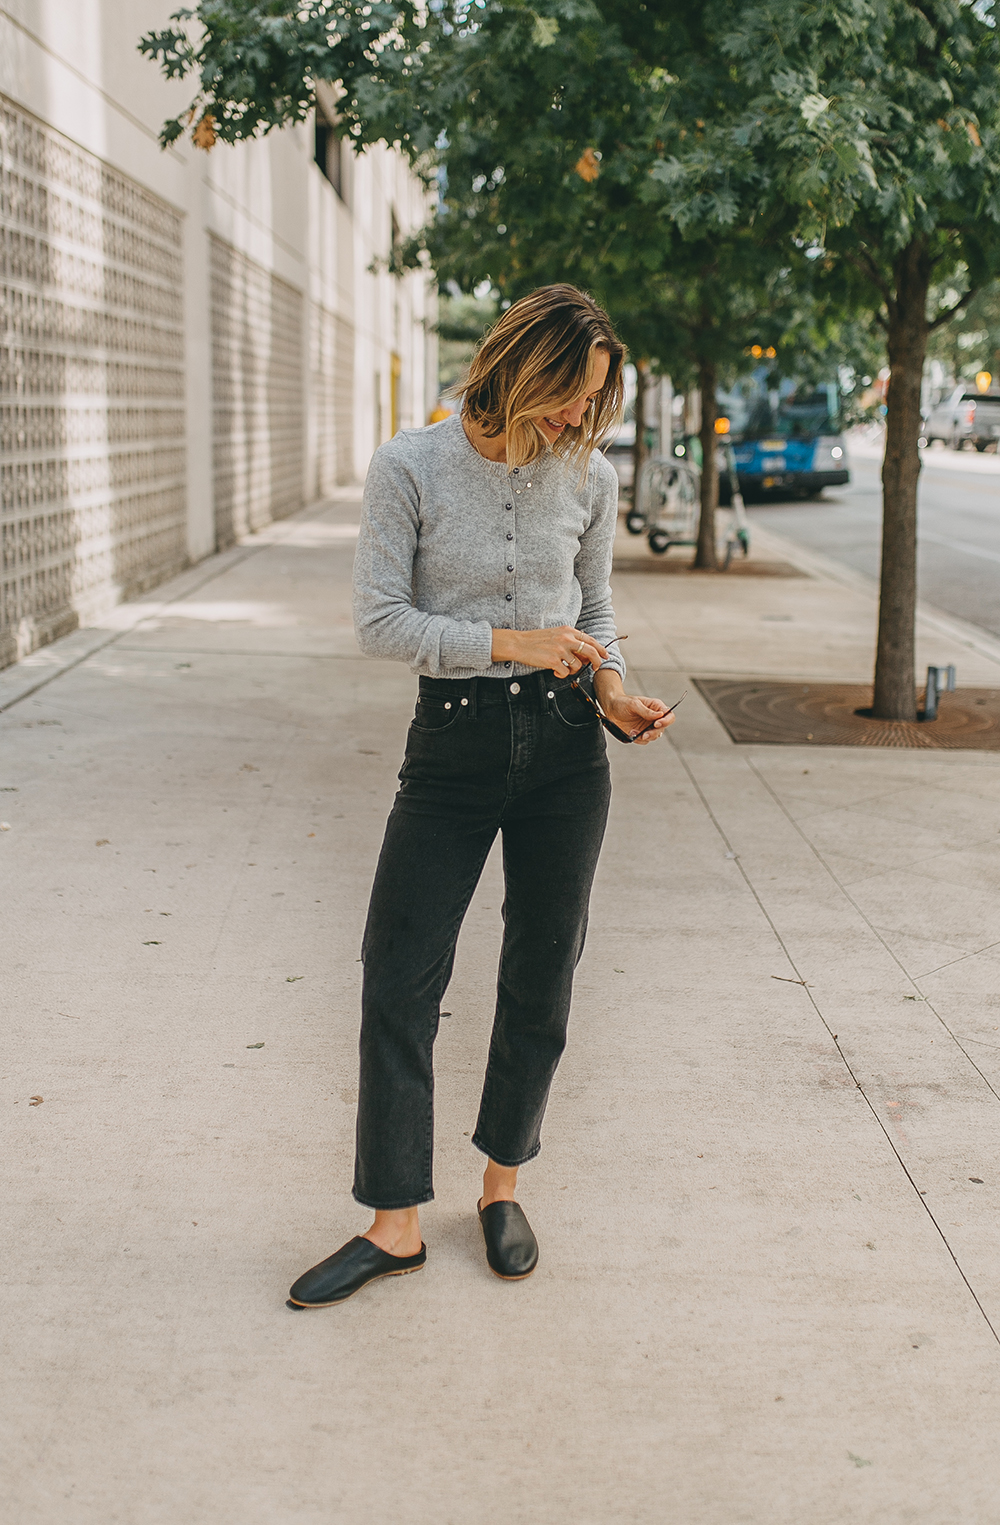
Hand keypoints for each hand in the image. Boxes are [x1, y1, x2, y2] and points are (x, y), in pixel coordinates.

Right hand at [491, 625, 607, 674]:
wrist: (519, 643)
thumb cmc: (536, 640)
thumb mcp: (556, 635)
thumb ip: (570, 641)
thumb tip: (584, 654)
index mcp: (568, 631)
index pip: (590, 640)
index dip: (600, 649)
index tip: (605, 655)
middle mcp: (566, 639)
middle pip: (590, 651)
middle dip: (597, 661)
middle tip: (596, 667)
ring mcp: (560, 650)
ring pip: (577, 665)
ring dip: (573, 669)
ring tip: (563, 668)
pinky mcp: (553, 661)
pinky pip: (566, 672)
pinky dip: (562, 674)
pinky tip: (555, 671)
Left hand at [599, 691, 672, 744]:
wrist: (610, 709)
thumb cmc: (622, 702)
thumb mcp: (633, 704)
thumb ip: (646, 711)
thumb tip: (660, 715)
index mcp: (656, 707)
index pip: (669, 715)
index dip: (666, 721)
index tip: (656, 724)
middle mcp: (654, 718)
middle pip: (662, 729)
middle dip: (653, 733)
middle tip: (644, 735)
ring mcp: (648, 726)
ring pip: (654, 736)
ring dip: (645, 737)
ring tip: (633, 732)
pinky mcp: (641, 733)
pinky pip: (644, 741)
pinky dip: (638, 739)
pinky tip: (631, 733)